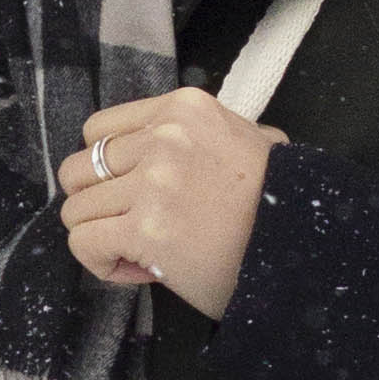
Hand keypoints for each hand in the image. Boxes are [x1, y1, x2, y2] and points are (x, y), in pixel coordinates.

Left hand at [59, 87, 276, 320]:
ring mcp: (153, 183)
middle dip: (96, 204)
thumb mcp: (252, 141)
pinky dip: (102, 264)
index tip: (132, 193)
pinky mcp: (145, 229)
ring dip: (100, 237)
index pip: (99, 130)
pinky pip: (83, 244)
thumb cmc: (279, 203)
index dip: (106, 169)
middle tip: (130, 227)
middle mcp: (164, 138)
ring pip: (75, 210)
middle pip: (78, 169)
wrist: (303, 249)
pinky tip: (138, 270)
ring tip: (139, 253)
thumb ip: (208, 133)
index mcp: (184, 110)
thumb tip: (173, 137)